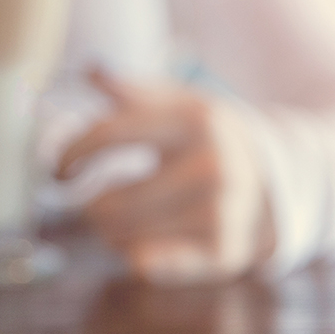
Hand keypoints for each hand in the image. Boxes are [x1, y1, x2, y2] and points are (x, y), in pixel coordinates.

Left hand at [56, 68, 274, 284]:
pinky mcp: (223, 250)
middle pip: (111, 202)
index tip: (57, 171)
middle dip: (90, 206)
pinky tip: (137, 250)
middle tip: (94, 204)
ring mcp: (220, 210)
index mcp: (194, 120)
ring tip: (123, 222)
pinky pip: (148, 264)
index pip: (108, 135)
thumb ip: (132, 91)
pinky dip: (134, 258)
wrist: (277, 180)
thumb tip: (91, 68)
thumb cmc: (209, 139)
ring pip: (125, 236)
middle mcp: (211, 165)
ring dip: (110, 233)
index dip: (71, 155)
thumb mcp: (180, 104)